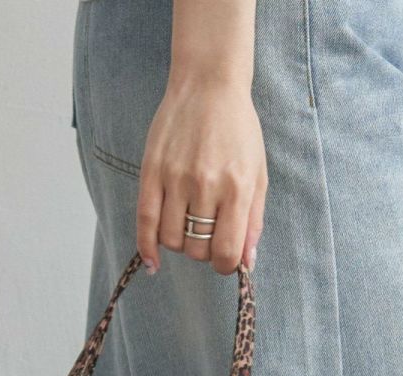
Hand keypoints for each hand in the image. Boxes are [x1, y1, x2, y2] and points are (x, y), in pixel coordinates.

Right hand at [135, 77, 266, 276]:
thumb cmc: (238, 131)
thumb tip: (246, 263)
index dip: (225, 265)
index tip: (225, 259)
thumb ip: (253, 220)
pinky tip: (153, 262)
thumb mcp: (258, 174)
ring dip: (180, 244)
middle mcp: (205, 185)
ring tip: (187, 227)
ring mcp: (175, 178)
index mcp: (236, 187)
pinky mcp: (152, 171)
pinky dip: (147, 248)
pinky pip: (145, 222)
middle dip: (204, 251)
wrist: (208, 84)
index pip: (225, 251)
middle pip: (197, 249)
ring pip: (172, 240)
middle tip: (207, 234)